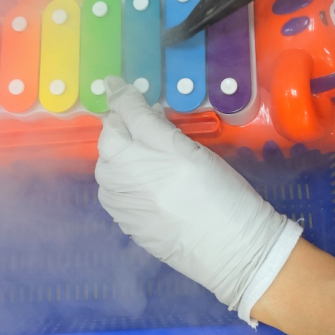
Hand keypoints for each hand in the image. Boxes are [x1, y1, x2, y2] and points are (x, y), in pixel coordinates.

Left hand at [95, 77, 301, 325]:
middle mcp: (136, 170)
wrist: (230, 250)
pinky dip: (118, 181)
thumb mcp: (202, 154)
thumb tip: (145, 119)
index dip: (121, 94)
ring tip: (141, 159)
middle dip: (118, 126)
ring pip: (104, 164)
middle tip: (136, 125)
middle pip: (110, 136)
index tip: (115, 84)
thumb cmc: (227, 198)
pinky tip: (139, 186)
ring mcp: (124, 198)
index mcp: (163, 148)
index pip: (130, 111)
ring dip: (117, 155)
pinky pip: (109, 190)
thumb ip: (168, 135)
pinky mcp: (122, 219)